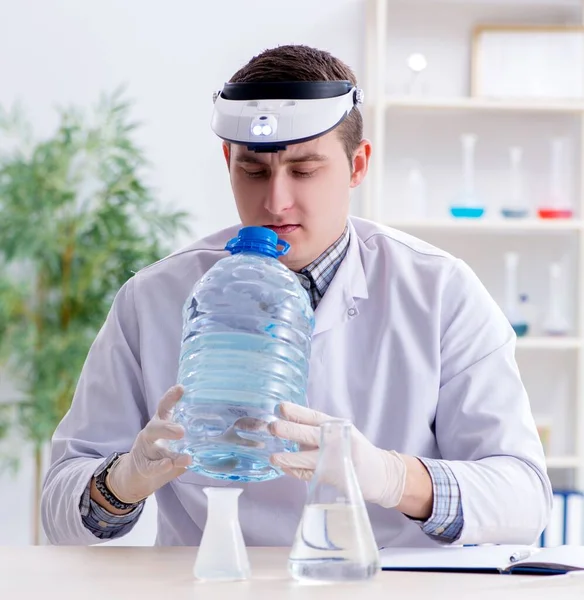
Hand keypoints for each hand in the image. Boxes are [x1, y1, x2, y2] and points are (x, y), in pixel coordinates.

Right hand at [105, 385, 192, 503]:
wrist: (136, 477)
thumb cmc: (161, 455)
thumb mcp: (175, 442)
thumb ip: (193, 436)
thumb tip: (224, 433)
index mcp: (160, 423)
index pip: (164, 407)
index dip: (171, 397)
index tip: (181, 388)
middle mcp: (151, 434)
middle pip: (156, 427)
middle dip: (168, 427)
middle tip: (182, 431)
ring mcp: (145, 451)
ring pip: (155, 449)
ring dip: (171, 453)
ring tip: (186, 458)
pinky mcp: (143, 467)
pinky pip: (151, 467)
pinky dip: (159, 467)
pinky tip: (168, 465)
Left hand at [269, 402, 406, 507]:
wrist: (380, 474)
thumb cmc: (354, 449)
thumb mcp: (342, 432)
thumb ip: (319, 430)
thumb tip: (288, 426)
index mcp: (338, 427)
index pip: (314, 417)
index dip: (297, 412)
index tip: (281, 407)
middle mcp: (337, 441)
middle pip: (310, 435)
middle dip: (290, 431)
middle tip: (273, 427)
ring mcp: (335, 461)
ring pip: (308, 459)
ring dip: (289, 458)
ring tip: (274, 457)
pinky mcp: (333, 478)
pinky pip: (309, 475)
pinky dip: (295, 472)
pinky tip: (284, 467)